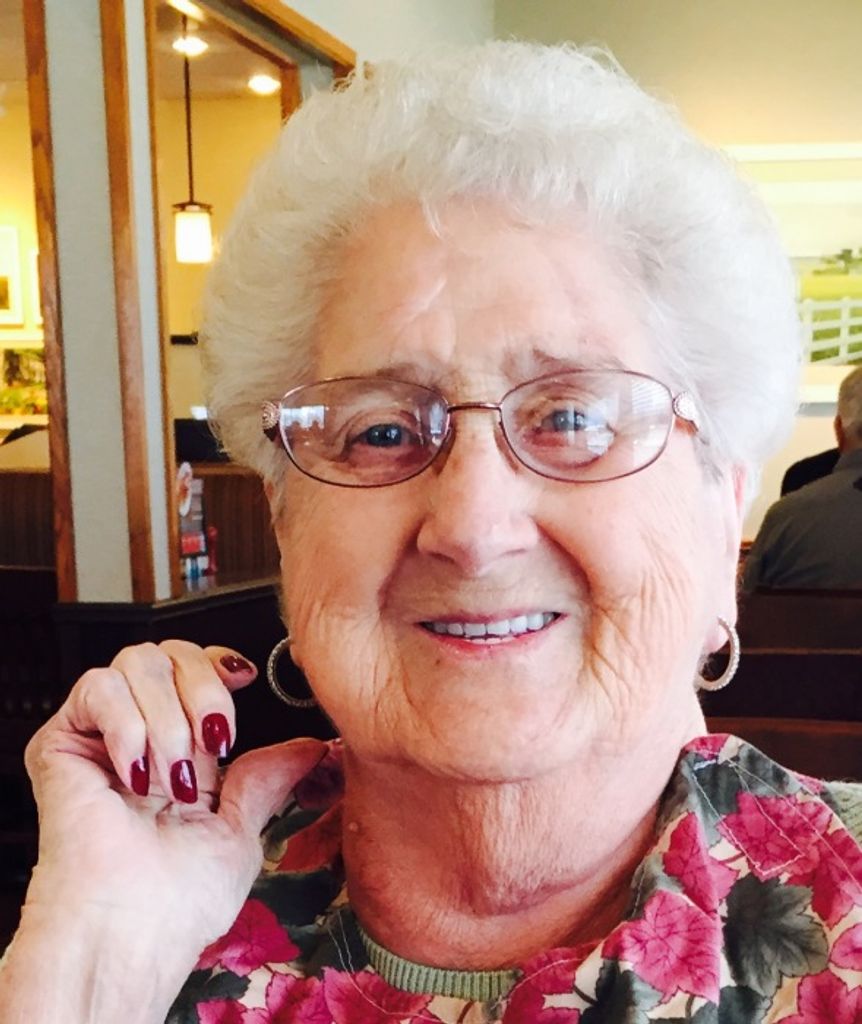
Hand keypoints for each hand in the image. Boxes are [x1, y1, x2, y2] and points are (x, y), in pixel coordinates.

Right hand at [9, 641, 326, 1019]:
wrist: (133, 933)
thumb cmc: (179, 901)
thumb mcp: (242, 828)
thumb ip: (269, 777)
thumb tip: (310, 746)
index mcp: (180, 750)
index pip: (193, 664)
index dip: (219, 662)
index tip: (246, 678)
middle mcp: (139, 734)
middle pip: (171, 651)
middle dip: (204, 691)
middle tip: (211, 749)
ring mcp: (99, 736)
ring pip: (139, 662)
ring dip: (169, 720)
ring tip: (171, 780)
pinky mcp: (59, 742)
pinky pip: (99, 687)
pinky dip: (129, 724)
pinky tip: (136, 774)